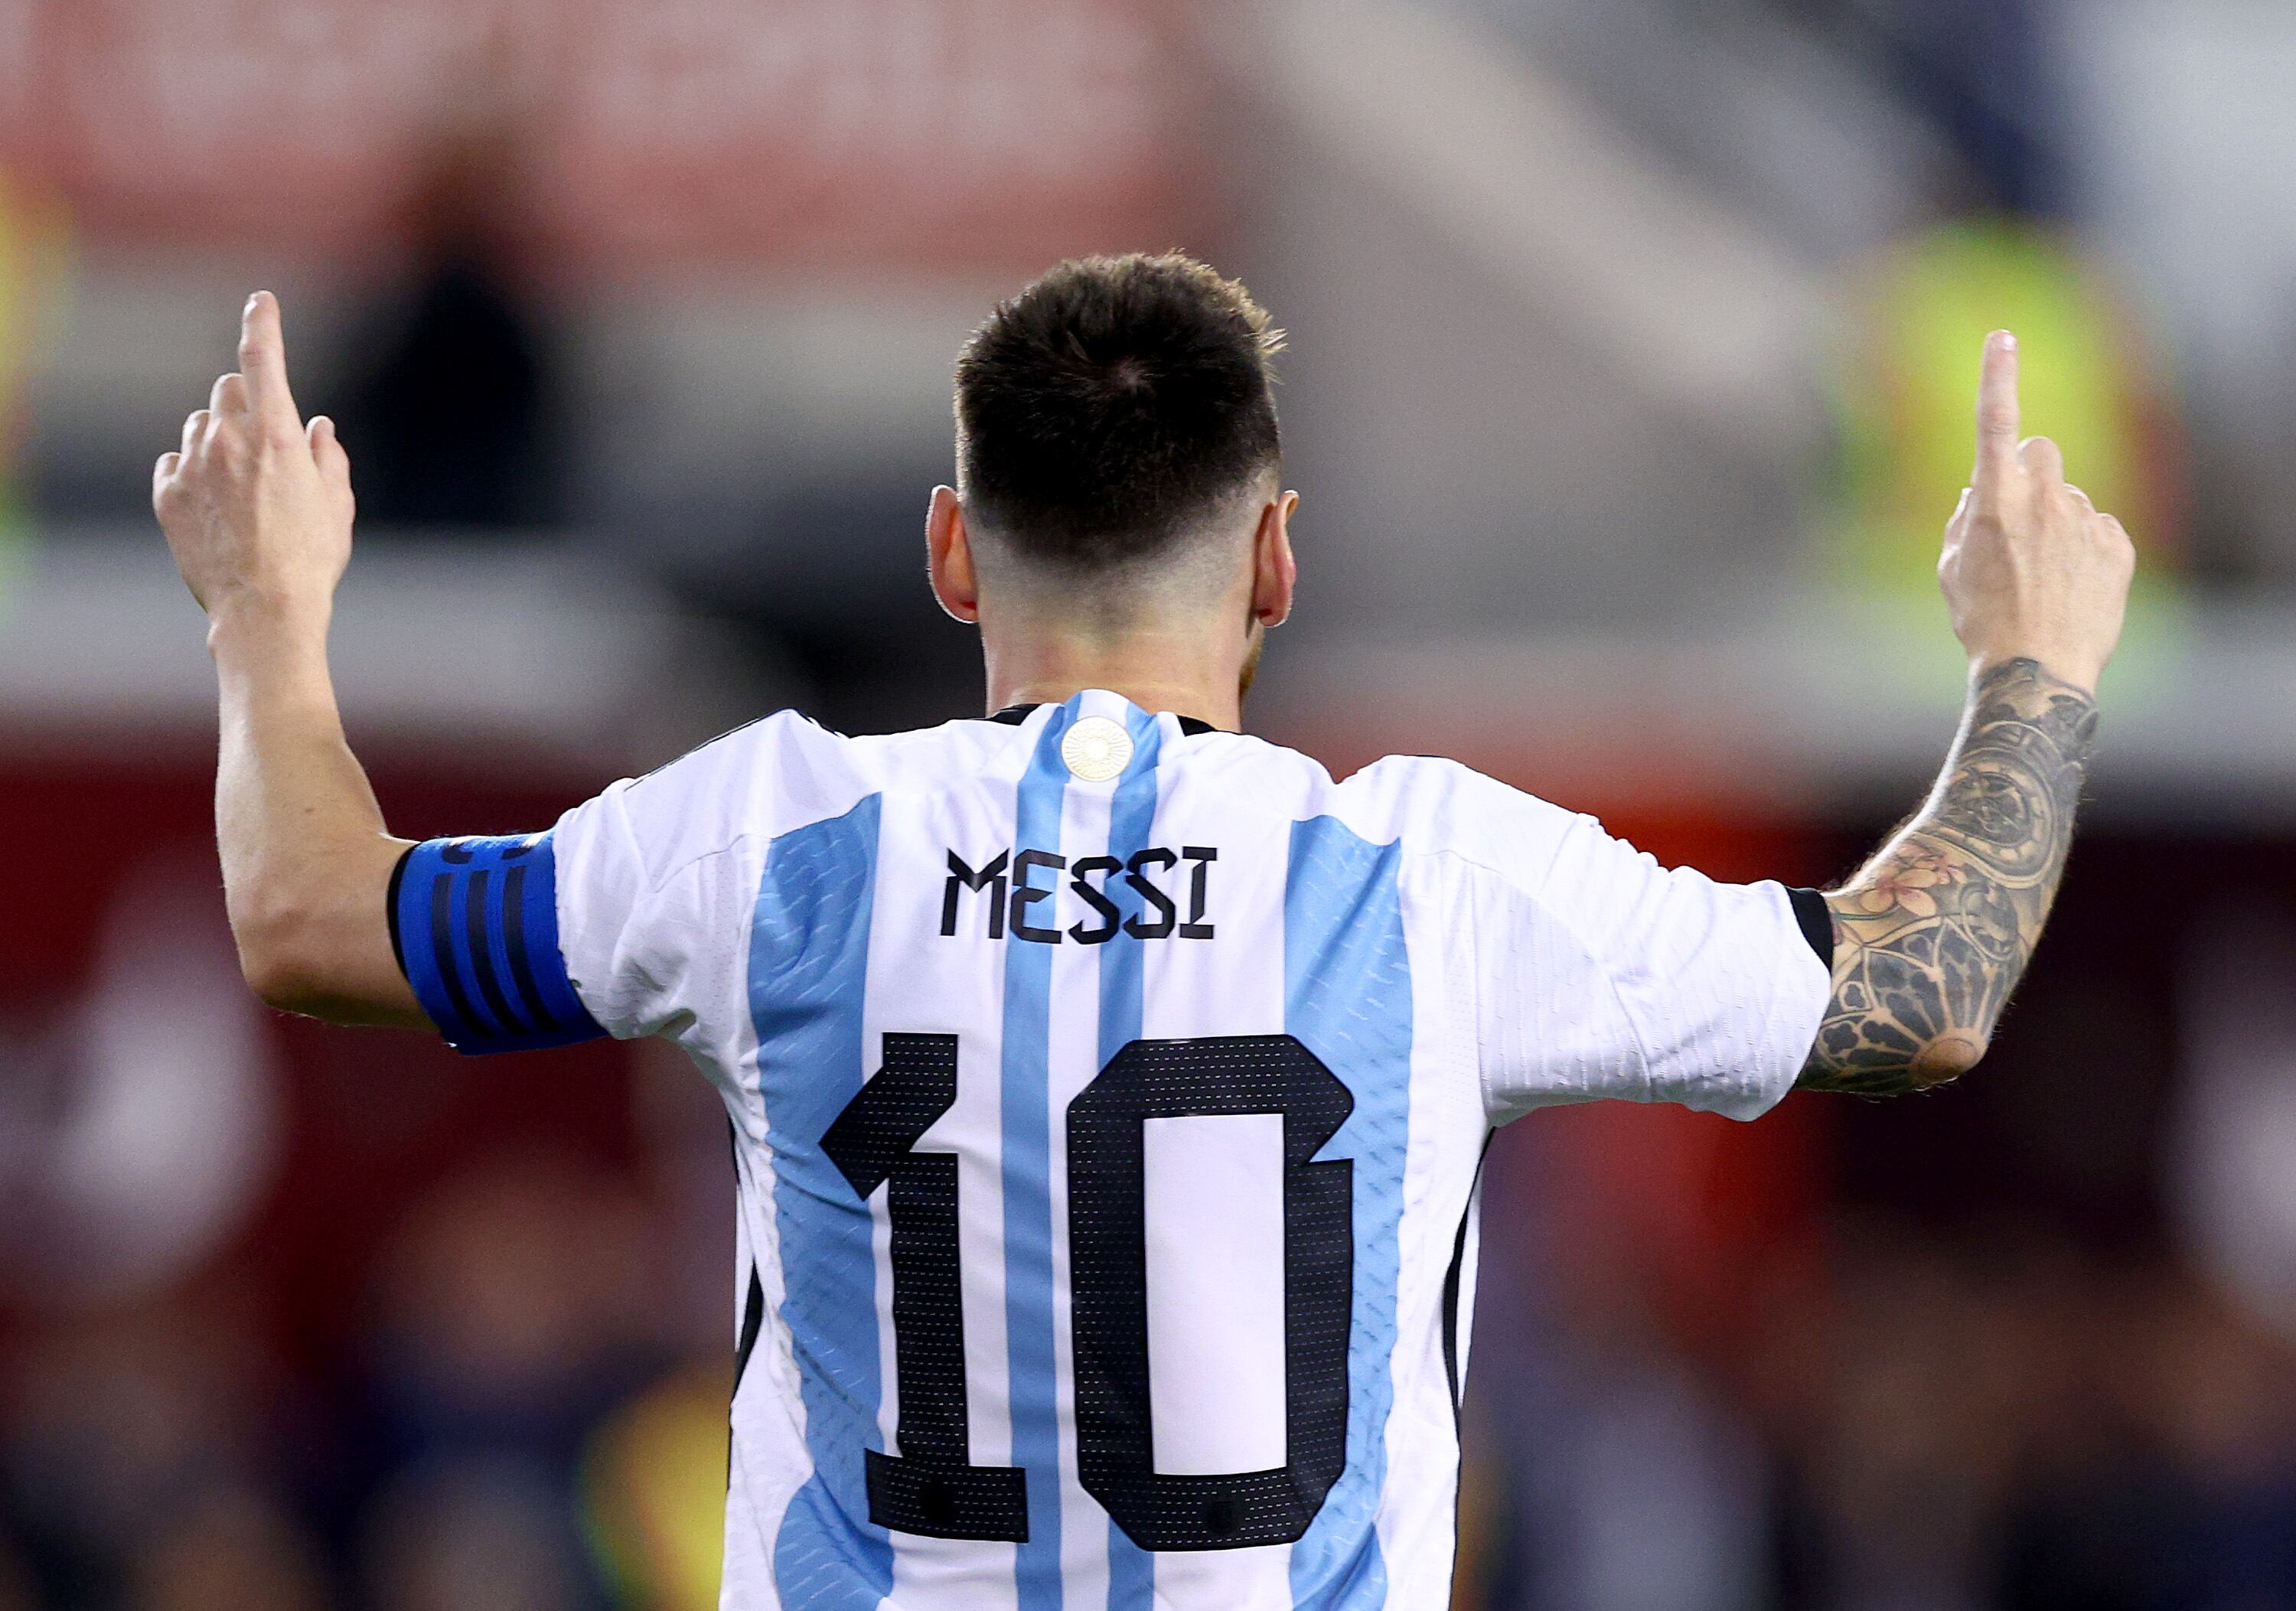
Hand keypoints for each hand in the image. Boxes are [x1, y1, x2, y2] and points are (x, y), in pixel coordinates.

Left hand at [153, 292, 354, 626]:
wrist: (263, 609)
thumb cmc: (311, 559)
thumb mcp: (337, 505)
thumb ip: (328, 457)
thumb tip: (320, 427)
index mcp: (276, 434)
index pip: (264, 358)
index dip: (263, 324)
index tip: (261, 301)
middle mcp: (227, 439)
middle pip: (227, 389)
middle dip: (246, 404)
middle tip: (264, 444)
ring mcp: (192, 465)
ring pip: (199, 426)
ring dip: (219, 442)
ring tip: (241, 493)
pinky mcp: (166, 494)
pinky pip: (175, 463)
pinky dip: (193, 474)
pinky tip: (215, 509)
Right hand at [1937, 331, 2135, 694]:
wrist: (2038, 669)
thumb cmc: (1983, 621)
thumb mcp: (1953, 568)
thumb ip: (1965, 519)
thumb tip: (1982, 493)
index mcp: (1994, 501)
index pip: (1996, 423)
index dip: (1998, 376)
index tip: (2002, 338)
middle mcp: (2043, 500)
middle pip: (2042, 452)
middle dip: (2031, 472)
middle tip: (2020, 517)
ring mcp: (2085, 521)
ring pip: (2071, 498)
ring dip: (2057, 521)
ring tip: (2045, 575)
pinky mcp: (2118, 545)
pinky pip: (2099, 528)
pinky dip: (2086, 549)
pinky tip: (2072, 587)